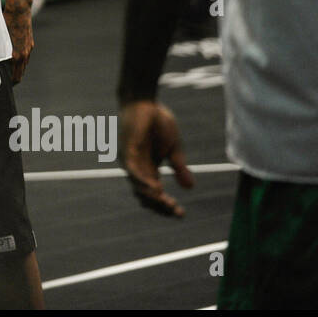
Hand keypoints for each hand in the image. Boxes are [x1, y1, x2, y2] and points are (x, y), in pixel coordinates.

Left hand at [3, 2, 33, 83]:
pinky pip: (25, 58)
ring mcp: (28, 49)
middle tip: (3, 85)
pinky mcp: (30, 44)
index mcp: (15, 56)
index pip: (14, 77)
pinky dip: (19, 63)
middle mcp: (23, 55)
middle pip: (19, 75)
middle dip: (12, 81)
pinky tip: (12, 62)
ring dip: (16, 72)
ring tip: (7, 75)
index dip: (8, 84)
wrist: (19, 10)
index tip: (1, 87)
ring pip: (23, 67)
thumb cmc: (4, 21)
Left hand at [119, 99, 194, 216]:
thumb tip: (190, 188)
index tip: (181, 214)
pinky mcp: (127, 150)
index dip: (166, 206)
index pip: (155, 195)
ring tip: (168, 204)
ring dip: (153, 198)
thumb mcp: (173, 148)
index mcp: (149, 170)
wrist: (144, 102)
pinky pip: (132, 171)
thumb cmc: (157, 123)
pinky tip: (155, 188)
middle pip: (145, 196)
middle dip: (160, 206)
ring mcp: (130, 161)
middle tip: (176, 211)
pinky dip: (143, 181)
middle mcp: (137, 169)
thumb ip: (179, 167)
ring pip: (138, 187)